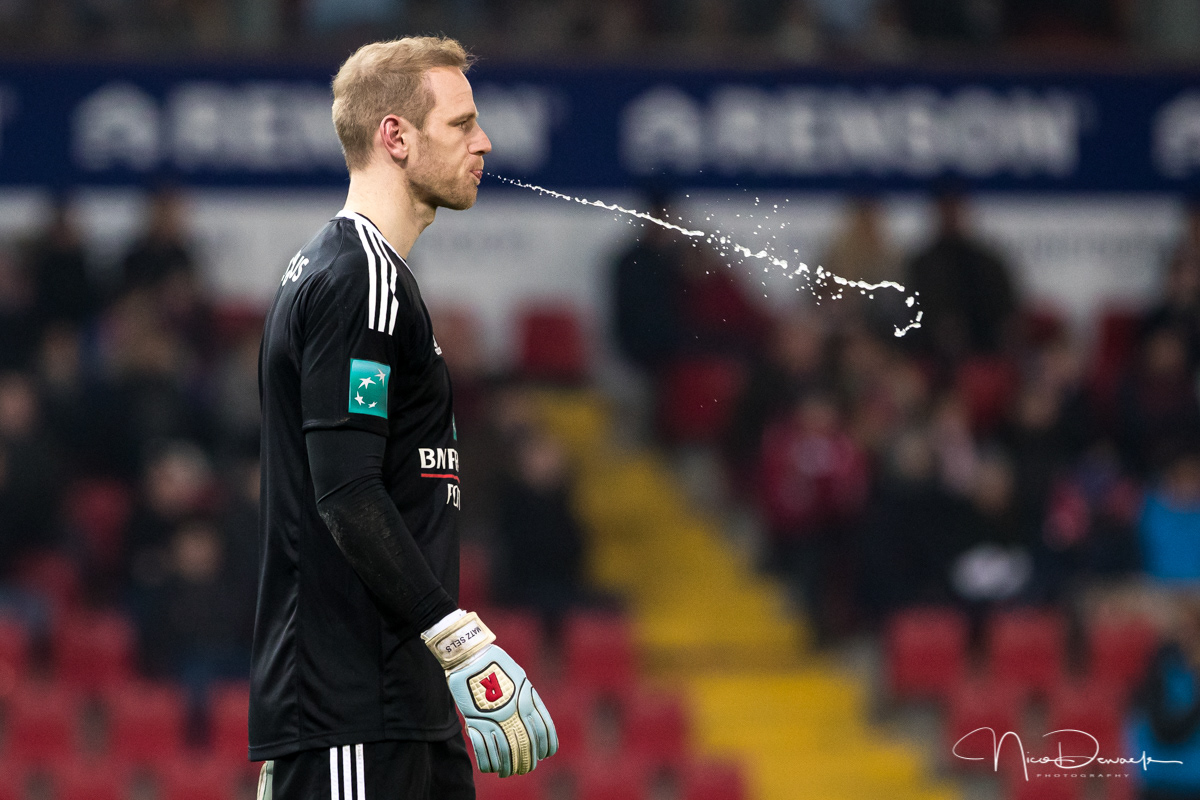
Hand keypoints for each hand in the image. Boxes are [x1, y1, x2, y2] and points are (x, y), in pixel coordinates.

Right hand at [422, 611, 557, 776]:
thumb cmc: (496, 663)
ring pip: (506, 750)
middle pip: (526, 744)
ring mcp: (494, 718)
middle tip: (526, 768)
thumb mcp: (520, 678)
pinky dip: (489, 762)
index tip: (544, 755)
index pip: (543, 730)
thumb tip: (533, 718)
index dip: (545, 745)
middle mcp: (513, 712)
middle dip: (527, 760)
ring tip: (509, 772)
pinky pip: (484, 748)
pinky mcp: (475, 721)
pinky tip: (492, 768)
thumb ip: (527, 698)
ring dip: (509, 765)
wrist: (471, 656)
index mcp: (528, 699)